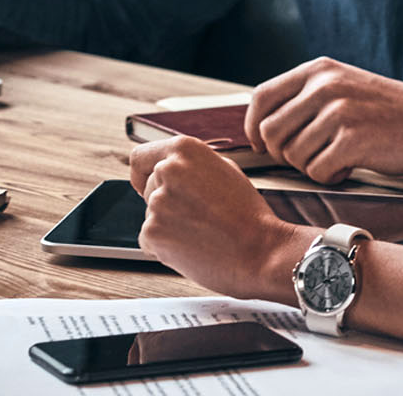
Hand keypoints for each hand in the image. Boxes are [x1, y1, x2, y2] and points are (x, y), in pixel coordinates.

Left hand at [129, 137, 303, 301]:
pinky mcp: (153, 232)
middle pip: (148, 188)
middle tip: (196, 217)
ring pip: (150, 215)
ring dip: (168, 226)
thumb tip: (166, 168)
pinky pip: (148, 240)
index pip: (140, 157)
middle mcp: (167, 170)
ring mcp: (157, 201)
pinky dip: (164, 248)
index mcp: (184, 149)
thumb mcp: (225, 171)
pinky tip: (192, 248)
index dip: (143, 173)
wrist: (262, 252)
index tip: (145, 185)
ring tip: (201, 233)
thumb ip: (191, 165)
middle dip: (166, 203)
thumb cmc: (249, 216)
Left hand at [244, 57, 402, 183]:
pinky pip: (316, 171)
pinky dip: (328, 177)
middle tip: (308, 158)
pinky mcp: (352, 140)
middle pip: (270, 131)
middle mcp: (324, 86)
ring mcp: (338, 112)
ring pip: (292, 154)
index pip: (261, 97)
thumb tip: (263, 126)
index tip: (260, 144)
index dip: (253, 126)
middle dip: (282, 154)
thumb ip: (306, 97)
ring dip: (310, 167)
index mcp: (318, 70)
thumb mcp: (344, 86)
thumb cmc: (389, 111)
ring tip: (335, 161)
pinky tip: (347, 169)